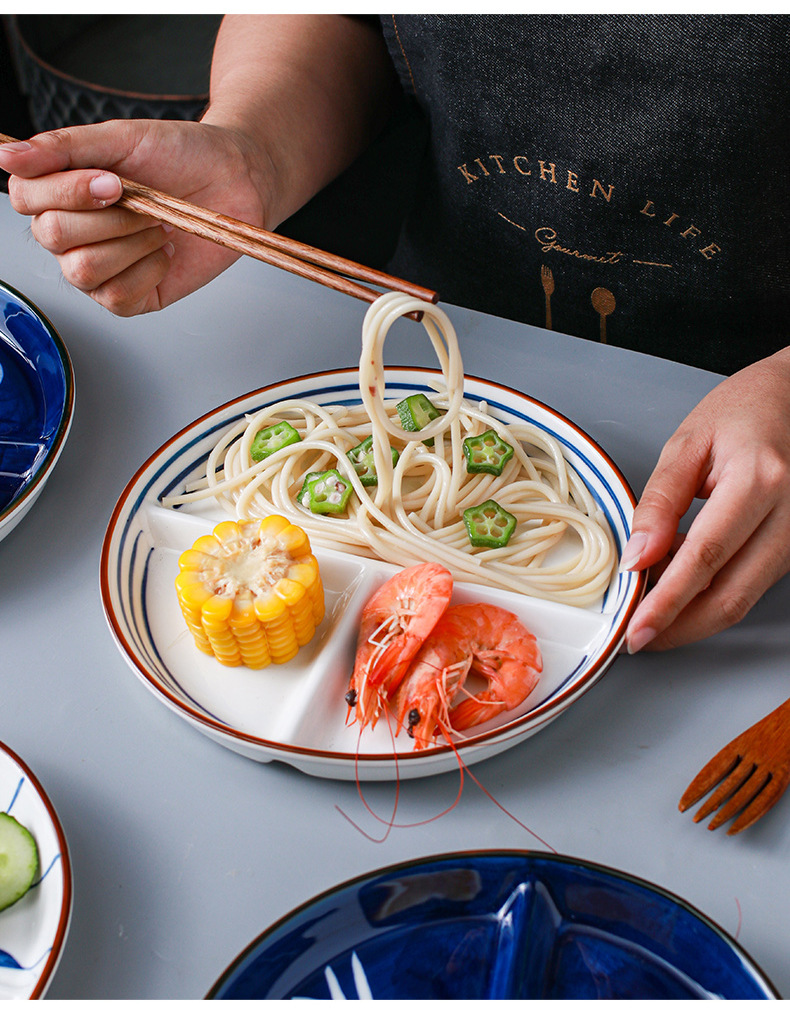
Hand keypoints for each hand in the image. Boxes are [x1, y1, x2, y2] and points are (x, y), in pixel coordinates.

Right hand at [0, 119, 269, 314]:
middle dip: (106, 216)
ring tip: (157, 222)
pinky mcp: (133, 296)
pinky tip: (165, 251)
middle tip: (140, 198)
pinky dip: (147, 270)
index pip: (26, 199)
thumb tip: (7, 156)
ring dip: (128, 242)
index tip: (111, 178)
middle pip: (52, 236)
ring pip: (83, 270)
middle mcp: (74, 234)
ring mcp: (102, 269)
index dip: (65, 191)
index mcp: (61, 192)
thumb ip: (63, 148)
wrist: (235, 179)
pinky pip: (118, 297)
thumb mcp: (121, 138)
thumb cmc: (181, 156)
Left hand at [621, 346, 789, 651]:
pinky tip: (681, 585)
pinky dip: (712, 593)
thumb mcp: (688, 442)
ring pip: (743, 598)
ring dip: (693, 614)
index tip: (637, 627)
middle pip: (731, 595)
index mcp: (759, 481)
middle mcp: (789, 515)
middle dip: (680, 626)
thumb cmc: (745, 409)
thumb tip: (638, 556)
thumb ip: (660, 500)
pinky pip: (751, 583)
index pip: (705, 557)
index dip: (667, 601)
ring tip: (651, 609)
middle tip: (638, 638)